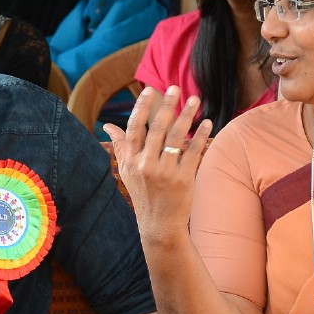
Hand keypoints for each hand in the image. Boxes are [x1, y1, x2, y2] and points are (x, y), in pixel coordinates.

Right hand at [102, 86, 211, 241]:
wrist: (159, 225)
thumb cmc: (143, 195)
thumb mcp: (126, 172)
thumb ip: (120, 147)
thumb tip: (107, 126)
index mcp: (131, 161)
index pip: (134, 128)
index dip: (142, 108)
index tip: (149, 90)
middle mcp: (146, 165)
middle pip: (158, 128)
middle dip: (167, 105)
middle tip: (175, 88)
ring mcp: (165, 172)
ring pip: (178, 137)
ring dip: (187, 115)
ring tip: (195, 100)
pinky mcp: (183, 179)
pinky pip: (193, 152)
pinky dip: (200, 135)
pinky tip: (206, 123)